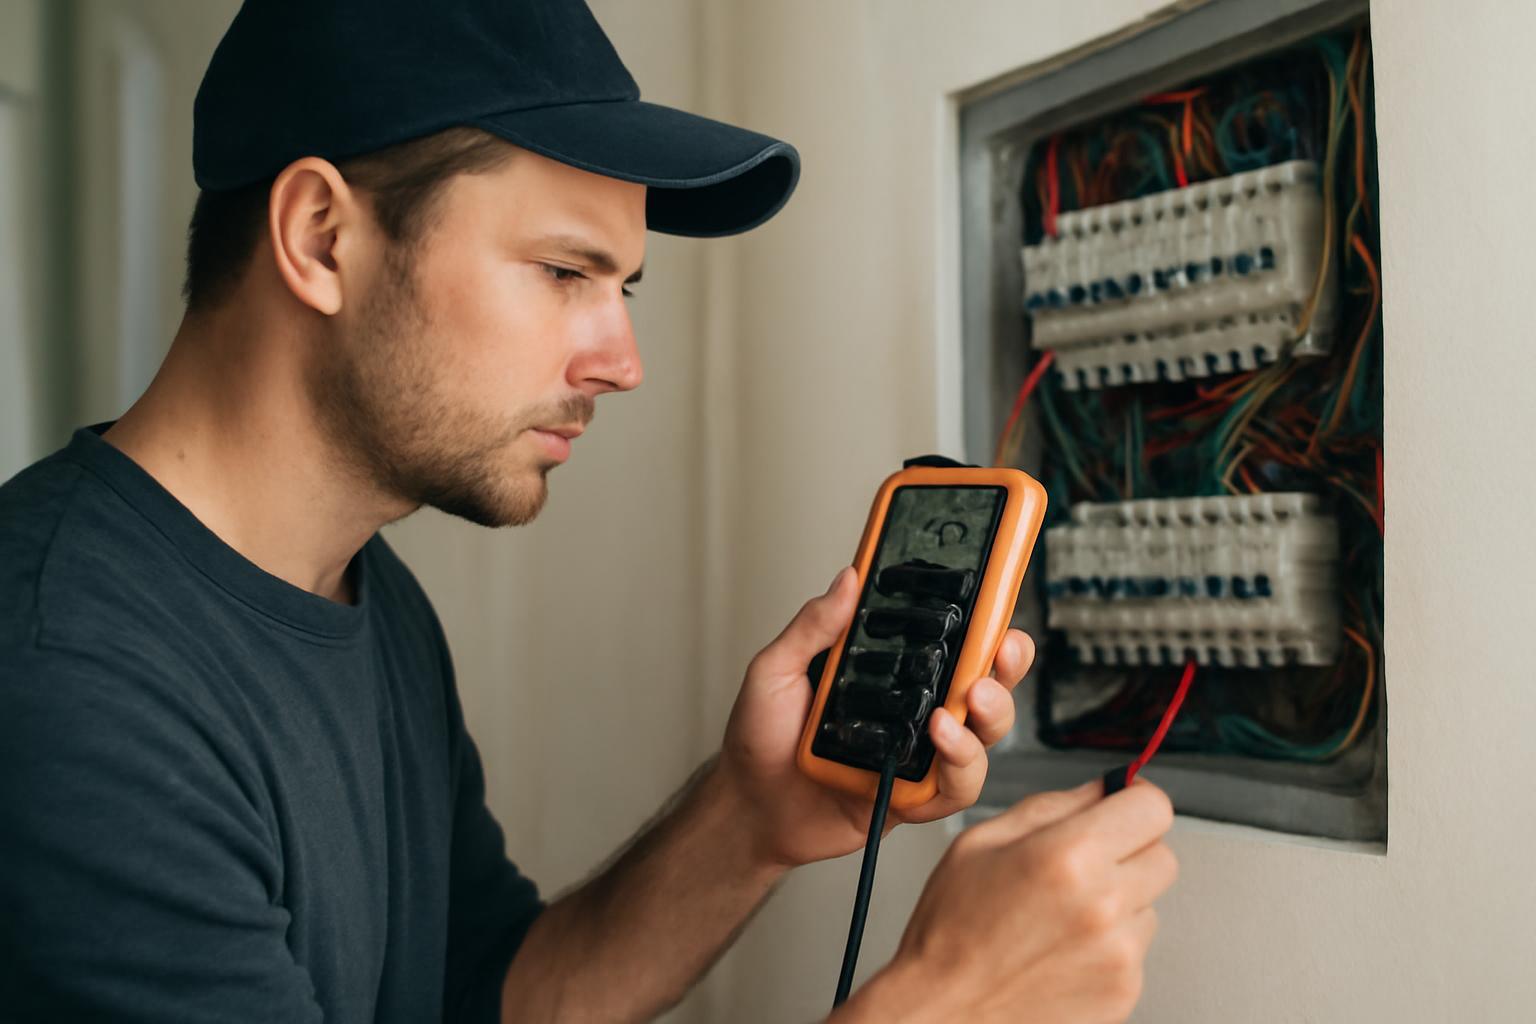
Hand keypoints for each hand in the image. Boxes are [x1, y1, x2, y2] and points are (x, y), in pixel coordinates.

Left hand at [716, 565, 1034, 868]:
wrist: (749, 807)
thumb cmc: (760, 738)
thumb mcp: (775, 670)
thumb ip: (813, 626)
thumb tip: (848, 578)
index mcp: (889, 670)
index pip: (948, 638)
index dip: (981, 619)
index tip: (995, 597)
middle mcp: (914, 707)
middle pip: (984, 679)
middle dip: (1005, 662)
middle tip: (1000, 651)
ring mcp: (920, 752)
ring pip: (985, 732)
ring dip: (989, 714)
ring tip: (964, 704)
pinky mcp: (918, 796)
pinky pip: (959, 787)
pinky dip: (962, 766)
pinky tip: (942, 744)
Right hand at [839, 780, 1177, 1023]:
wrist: (945, 1009)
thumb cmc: (952, 931)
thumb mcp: (982, 841)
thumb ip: (1051, 806)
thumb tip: (1101, 789)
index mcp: (1069, 856)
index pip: (1153, 808)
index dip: (1135, 798)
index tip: (1122, 802)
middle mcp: (1103, 904)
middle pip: (1162, 854)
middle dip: (1129, 848)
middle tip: (1084, 860)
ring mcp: (1119, 953)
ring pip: (1149, 902)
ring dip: (1119, 898)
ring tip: (1063, 912)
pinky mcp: (1124, 990)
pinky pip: (1136, 946)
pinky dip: (1109, 941)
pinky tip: (1064, 944)